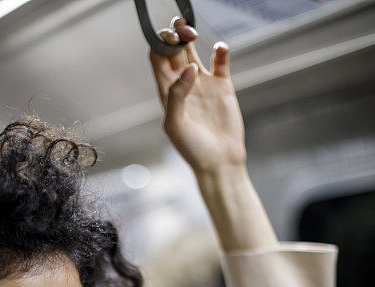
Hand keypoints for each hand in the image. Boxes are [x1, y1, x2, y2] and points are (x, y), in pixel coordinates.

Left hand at [149, 17, 246, 174]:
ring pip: (193, 50)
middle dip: (174, 34)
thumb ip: (176, 95)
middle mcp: (183, 84)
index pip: (157, 59)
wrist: (219, 162)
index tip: (167, 39)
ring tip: (191, 31)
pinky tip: (219, 49)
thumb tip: (188, 69)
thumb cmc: (193, 149)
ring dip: (190, 35)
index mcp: (167, 92)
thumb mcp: (175, 125)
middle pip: (174, 49)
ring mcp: (202, 83)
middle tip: (180, 30)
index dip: (159, 44)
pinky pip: (220, 60)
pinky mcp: (222, 85)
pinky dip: (220, 50)